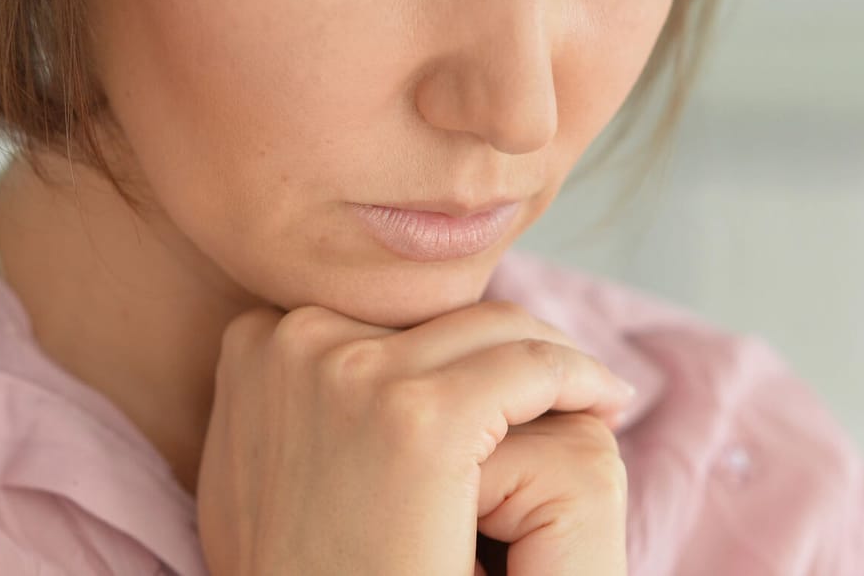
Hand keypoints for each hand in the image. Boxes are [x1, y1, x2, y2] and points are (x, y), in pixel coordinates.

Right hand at [195, 300, 634, 575]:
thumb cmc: (303, 570)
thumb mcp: (267, 467)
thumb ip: (292, 399)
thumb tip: (328, 357)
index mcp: (257, 343)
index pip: (385, 313)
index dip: (448, 348)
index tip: (494, 380)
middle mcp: (295, 340)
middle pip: (440, 313)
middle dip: (501, 351)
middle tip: (558, 386)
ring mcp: (353, 372)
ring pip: (494, 329)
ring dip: (549, 361)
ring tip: (588, 396)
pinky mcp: (420, 418)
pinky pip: (534, 367)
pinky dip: (582, 379)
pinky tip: (606, 404)